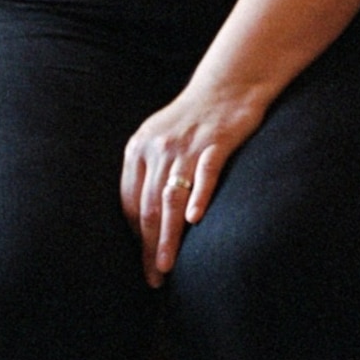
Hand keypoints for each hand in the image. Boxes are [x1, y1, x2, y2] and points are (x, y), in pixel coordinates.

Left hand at [121, 75, 268, 284]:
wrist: (230, 82)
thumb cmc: (195, 117)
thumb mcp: (161, 139)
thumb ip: (149, 172)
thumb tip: (143, 220)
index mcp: (138, 150)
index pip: (129, 204)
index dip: (135, 237)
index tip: (143, 262)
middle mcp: (158, 148)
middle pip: (148, 208)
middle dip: (148, 248)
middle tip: (153, 277)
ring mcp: (188, 145)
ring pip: (172, 198)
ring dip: (167, 237)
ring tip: (166, 266)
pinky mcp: (218, 141)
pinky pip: (206, 173)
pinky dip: (199, 196)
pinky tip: (195, 220)